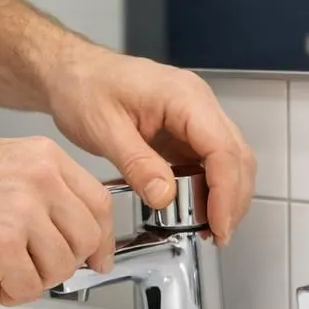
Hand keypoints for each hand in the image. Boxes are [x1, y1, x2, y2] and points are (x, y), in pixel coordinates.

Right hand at [0, 137, 114, 305]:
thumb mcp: (8, 164)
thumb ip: (45, 191)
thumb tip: (72, 230)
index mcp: (45, 159)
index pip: (99, 203)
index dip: (102, 238)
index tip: (97, 256)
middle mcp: (41, 182)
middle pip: (86, 239)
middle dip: (66, 263)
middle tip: (39, 268)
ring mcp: (23, 214)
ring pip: (61, 268)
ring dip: (34, 280)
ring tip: (3, 271)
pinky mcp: (1, 247)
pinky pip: (29, 288)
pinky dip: (11, 295)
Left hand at [44, 47, 255, 242]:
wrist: (71, 73)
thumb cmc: (84, 87)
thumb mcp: (104, 128)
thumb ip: (137, 164)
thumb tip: (164, 197)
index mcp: (184, 97)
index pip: (223, 149)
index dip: (226, 193)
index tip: (219, 225)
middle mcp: (197, 103)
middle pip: (236, 156)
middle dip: (233, 200)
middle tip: (217, 235)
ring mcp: (194, 116)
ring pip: (229, 160)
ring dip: (225, 196)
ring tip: (209, 229)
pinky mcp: (185, 130)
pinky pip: (209, 161)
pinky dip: (209, 188)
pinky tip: (197, 210)